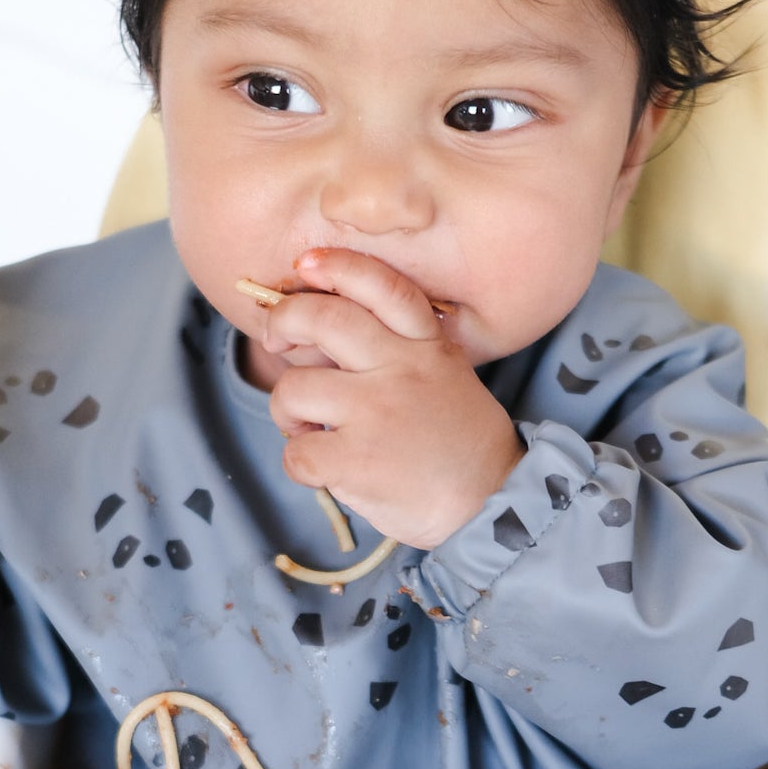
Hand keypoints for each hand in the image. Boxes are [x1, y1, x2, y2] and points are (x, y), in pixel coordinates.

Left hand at [257, 247, 521, 548]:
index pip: (382, 286)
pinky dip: (298, 463)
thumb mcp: (447, 377)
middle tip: (275, 340)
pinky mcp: (358, 460)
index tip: (305, 264)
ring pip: (294, 388)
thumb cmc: (459, 446)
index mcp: (426, 346)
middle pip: (324, 320)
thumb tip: (324, 338)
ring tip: (305, 427)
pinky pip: (296, 451)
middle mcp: (401, 369)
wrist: (492, 504)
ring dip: (285, 410)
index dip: (337, 266)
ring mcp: (377, 412)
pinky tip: (322, 469)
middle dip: (283, 322)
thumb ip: (403, 352)